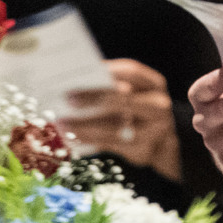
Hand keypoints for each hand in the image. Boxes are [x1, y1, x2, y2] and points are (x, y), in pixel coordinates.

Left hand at [60, 58, 179, 178]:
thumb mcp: (133, 93)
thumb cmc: (136, 109)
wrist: (159, 142)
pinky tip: (72, 138)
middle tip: (67, 100)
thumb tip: (74, 84)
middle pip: (125, 99)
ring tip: (62, 123)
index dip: (107, 72)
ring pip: (116, 128)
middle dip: (94, 98)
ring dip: (85, 126)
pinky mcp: (142, 150)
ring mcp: (154, 130)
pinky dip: (90, 141)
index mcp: (153, 84)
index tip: (80, 74)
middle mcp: (158, 105)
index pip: (131, 72)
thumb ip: (110, 86)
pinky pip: (111, 145)